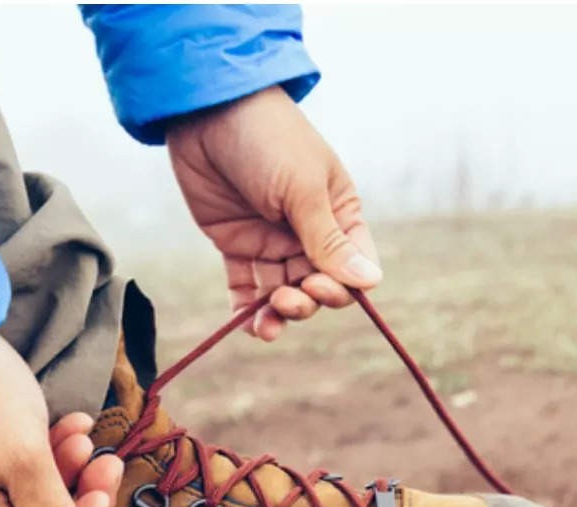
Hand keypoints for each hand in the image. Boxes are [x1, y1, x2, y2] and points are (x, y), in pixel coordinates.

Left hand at [166, 85, 381, 340]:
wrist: (207, 111)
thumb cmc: (267, 140)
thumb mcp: (302, 190)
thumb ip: (329, 241)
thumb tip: (369, 282)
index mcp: (339, 214)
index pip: (354, 267)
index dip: (343, 287)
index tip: (319, 285)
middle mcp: (309, 232)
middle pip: (319, 286)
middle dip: (307, 302)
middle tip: (287, 298)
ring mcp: (272, 239)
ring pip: (283, 292)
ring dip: (279, 314)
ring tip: (267, 326)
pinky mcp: (237, 244)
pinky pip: (246, 287)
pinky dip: (247, 309)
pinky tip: (248, 326)